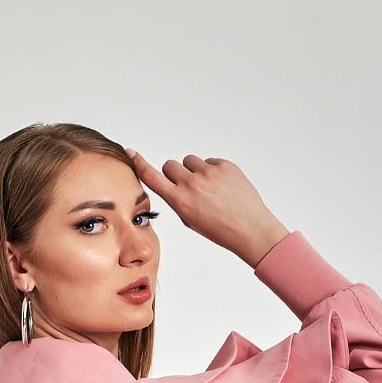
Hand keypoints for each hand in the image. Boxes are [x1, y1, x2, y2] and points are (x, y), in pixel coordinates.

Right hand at [124, 149, 289, 265]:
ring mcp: (210, 173)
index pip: (153, 177)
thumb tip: (174, 184)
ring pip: (189, 161)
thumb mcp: (191, 221)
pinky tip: (222, 187)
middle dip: (176, 175)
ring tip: (209, 189)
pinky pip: (209, 161)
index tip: (131, 152)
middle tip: (189, 188)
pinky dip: (212, 171)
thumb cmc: (221, 230)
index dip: (139, 164)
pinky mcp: (225, 165)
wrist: (251, 230)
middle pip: (170, 165)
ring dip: (194, 171)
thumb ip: (178, 200)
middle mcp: (192, 184)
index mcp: (181, 201)